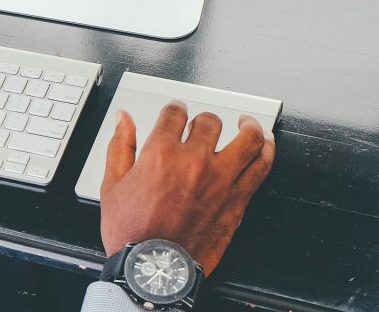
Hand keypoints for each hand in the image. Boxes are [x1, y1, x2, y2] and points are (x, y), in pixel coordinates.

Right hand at [100, 102, 275, 274]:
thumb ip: (120, 146)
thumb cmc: (133, 233)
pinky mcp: (238, 200)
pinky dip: (266, 151)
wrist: (156, 269)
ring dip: (248, 126)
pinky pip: (261, 167)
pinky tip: (264, 146)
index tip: (176, 111)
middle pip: (210, 122)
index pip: (174, 114)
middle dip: (204, 119)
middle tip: (203, 125)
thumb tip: (123, 120)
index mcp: (160, 153)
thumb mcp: (112, 185)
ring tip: (247, 123)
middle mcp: (194, 161)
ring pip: (246, 139)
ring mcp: (221, 180)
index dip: (175, 108)